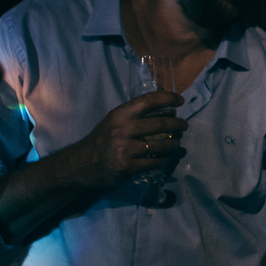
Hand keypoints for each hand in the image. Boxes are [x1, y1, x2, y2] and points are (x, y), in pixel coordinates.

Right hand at [65, 91, 187, 188]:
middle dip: (176, 124)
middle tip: (184, 125)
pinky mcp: (128, 167)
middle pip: (159, 124)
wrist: (81, 164)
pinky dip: (162, 160)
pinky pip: (154, 162)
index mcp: (119, 115)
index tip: (180, 100)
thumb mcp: (113, 122)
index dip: (167, 98)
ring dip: (172, 144)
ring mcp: (125, 149)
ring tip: (176, 143)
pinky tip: (164, 157)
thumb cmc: (101, 141)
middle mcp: (122, 130)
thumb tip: (163, 110)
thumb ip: (134, 116)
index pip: (148, 101)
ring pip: (159, 146)